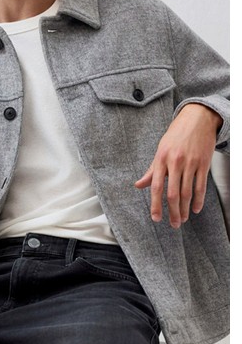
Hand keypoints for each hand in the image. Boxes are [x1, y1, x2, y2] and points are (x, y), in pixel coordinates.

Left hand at [135, 103, 221, 227]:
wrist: (197, 119)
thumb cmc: (176, 135)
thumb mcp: (160, 150)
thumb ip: (151, 170)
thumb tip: (138, 185)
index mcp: (161, 159)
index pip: (156, 186)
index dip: (155, 205)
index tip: (156, 218)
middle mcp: (175, 162)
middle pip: (173, 193)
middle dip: (173, 212)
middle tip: (173, 225)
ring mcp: (190, 163)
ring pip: (188, 192)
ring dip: (185, 209)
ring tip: (183, 219)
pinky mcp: (203, 163)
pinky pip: (201, 186)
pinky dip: (199, 200)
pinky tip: (196, 209)